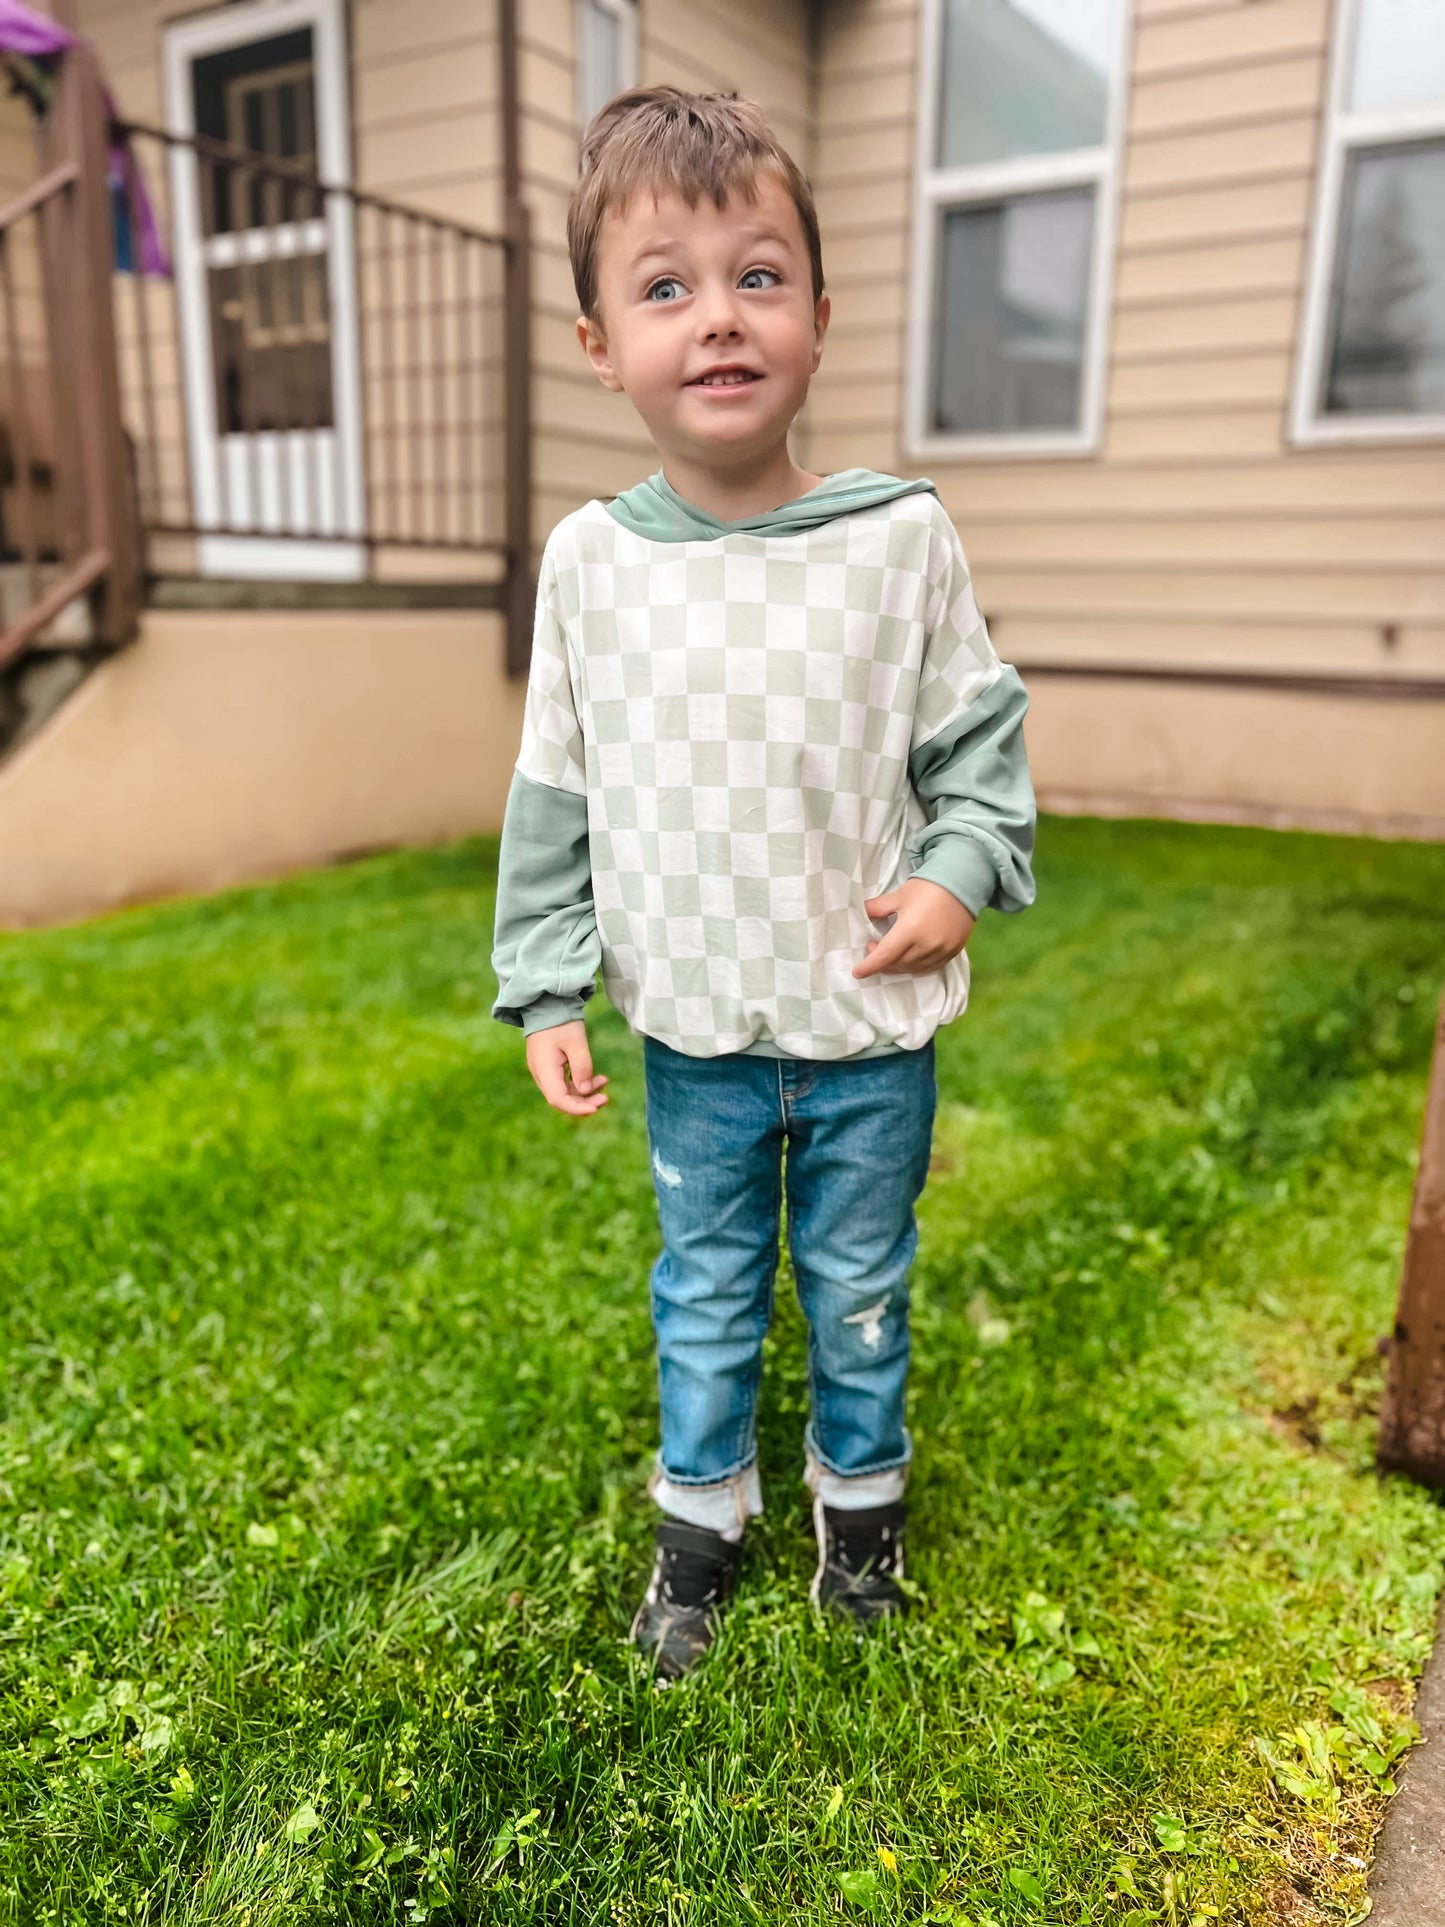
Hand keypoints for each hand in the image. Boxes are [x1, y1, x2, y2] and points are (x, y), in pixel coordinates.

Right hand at [524, 1019, 609, 1115]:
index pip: (558, 1099)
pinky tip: (596, 1078)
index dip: (577, 1108)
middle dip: (584, 1103)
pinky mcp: (549, 1066)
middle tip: (605, 1098)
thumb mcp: (576, 1042)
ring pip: (564, 1092)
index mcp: (544, 1069)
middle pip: (561, 1099)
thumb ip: (582, 1067)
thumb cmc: (561, 1021)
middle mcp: (541, 1074)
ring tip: (604, 1082)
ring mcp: (543, 1071)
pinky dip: (579, 1083)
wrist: (546, 1005)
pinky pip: (563, 1082)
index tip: (596, 1107)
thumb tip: (586, 1090)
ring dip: (584, 1093)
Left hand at [852, 878, 975, 978]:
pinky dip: (916, 966)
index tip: (857, 972)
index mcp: (909, 931)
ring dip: (898, 965)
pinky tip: (910, 957)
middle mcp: (925, 945)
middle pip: (898, 964)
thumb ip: (879, 907)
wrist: (963, 883)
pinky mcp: (953, 952)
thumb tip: (863, 911)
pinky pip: (930, 967)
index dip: (869, 966)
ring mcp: (941, 951)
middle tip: (873, 946)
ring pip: (913, 968)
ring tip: (891, 952)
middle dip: (882, 961)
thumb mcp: (899, 895)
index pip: (884, 956)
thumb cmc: (928, 887)